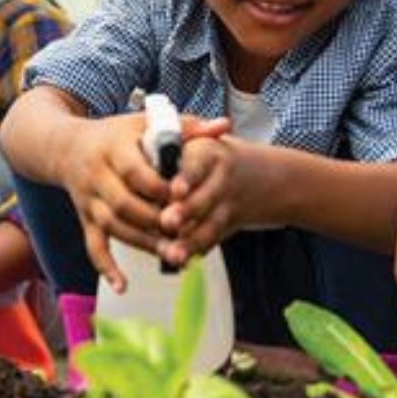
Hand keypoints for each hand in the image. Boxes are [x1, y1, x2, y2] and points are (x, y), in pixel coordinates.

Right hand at [58, 113, 230, 293]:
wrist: (67, 147)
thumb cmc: (118, 135)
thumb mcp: (147, 122)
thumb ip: (187, 126)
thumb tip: (225, 125)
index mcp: (113, 147)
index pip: (132, 170)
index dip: (157, 186)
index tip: (180, 196)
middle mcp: (96, 174)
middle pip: (123, 203)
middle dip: (153, 222)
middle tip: (181, 234)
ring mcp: (89, 199)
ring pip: (112, 227)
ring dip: (141, 244)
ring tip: (172, 256)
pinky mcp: (85, 218)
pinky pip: (93, 246)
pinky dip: (106, 267)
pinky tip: (123, 286)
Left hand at [158, 133, 259, 265]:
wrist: (253, 174)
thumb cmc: (202, 154)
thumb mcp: (191, 138)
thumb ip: (171, 141)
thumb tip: (143, 149)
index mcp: (208, 152)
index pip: (197, 165)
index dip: (186, 179)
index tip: (175, 191)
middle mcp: (222, 178)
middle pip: (205, 198)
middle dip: (185, 212)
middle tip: (167, 222)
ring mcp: (228, 204)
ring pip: (210, 225)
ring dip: (190, 241)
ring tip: (172, 254)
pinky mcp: (228, 225)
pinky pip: (212, 239)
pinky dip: (195, 250)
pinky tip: (179, 260)